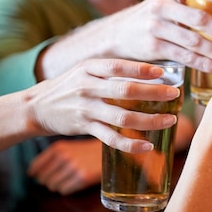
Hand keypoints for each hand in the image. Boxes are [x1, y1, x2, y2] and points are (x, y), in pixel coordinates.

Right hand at [25, 58, 180, 152]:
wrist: (36, 106)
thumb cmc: (70, 84)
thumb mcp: (86, 69)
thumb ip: (111, 69)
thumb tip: (149, 70)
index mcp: (90, 68)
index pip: (119, 66)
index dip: (142, 69)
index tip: (162, 73)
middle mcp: (88, 86)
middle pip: (126, 90)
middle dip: (154, 93)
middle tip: (175, 95)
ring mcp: (86, 108)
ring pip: (123, 116)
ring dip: (150, 119)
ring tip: (170, 120)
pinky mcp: (84, 127)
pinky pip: (111, 138)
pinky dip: (130, 144)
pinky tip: (147, 145)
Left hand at [28, 138, 100, 194]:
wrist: (112, 150)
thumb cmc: (88, 151)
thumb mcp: (69, 146)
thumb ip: (52, 157)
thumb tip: (32, 173)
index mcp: (58, 147)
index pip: (35, 167)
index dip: (37, 174)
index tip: (40, 176)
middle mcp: (64, 156)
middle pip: (43, 179)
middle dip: (50, 180)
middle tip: (60, 177)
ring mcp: (73, 167)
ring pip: (53, 186)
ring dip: (59, 185)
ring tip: (70, 178)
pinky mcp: (83, 177)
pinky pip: (64, 190)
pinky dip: (68, 189)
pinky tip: (76, 182)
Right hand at [106, 0, 211, 73]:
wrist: (117, 34)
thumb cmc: (154, 17)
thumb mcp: (167, 1)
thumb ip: (191, 3)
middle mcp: (162, 6)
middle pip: (198, 19)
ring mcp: (156, 27)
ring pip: (193, 41)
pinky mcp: (153, 47)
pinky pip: (184, 56)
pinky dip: (203, 63)